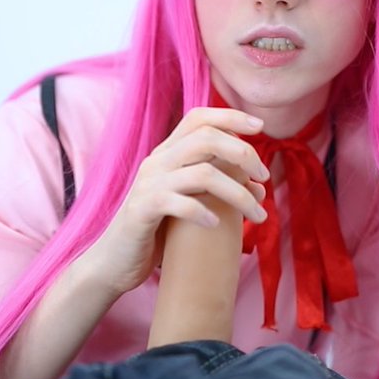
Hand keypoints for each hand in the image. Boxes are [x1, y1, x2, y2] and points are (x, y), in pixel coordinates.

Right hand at [80, 107, 271, 296]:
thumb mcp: (190, 202)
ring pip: (202, 174)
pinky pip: (178, 203)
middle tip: (265, 178)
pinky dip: (203, 213)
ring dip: (238, 193)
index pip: (198, 117)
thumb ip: (218, 188)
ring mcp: (148, 185)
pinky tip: (216, 226)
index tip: (261, 126)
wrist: (113, 262)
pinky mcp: (141, 211)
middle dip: (243, 153)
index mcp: (167, 154)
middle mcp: (157, 162)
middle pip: (206, 138)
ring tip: (257, 215)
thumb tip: (260, 186)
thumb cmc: (158, 232)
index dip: (231, 116)